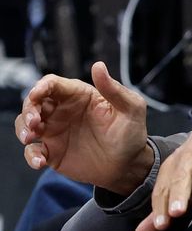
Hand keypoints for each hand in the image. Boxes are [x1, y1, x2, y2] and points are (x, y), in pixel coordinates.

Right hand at [15, 62, 151, 195]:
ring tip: (30, 138)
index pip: (53, 84)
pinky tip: (40, 162)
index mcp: (79, 95)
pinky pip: (33, 151)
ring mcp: (55, 131)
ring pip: (26, 124)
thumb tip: (98, 65)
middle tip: (35, 122)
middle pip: (34, 102)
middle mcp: (63, 110)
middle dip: (28, 109)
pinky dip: (31, 156)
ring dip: (22, 128)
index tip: (37, 95)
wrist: (129, 165)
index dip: (41, 86)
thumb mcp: (131, 108)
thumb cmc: (131, 133)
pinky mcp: (53, 151)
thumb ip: (114, 89)